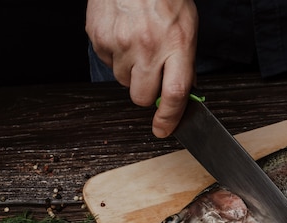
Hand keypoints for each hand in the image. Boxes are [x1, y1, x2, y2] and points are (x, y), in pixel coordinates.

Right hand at [86, 0, 197, 137]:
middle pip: (142, 97)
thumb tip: (183, 95)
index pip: (174, 94)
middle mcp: (148, 46)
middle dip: (147, 94)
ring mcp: (120, 42)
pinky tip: (123, 34)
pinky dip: (115, 55)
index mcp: (176, 44)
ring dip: (131, 71)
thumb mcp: (187, 28)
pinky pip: (107, 62)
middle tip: (151, 74)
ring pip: (123, 81)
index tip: (163, 130)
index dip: (169, 118)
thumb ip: (185, 63)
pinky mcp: (99, 37)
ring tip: (137, 44)